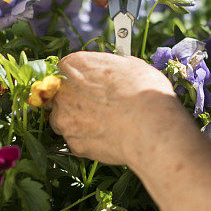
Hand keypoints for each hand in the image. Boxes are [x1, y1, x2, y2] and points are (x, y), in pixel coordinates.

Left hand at [48, 51, 182, 165]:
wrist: (149, 127)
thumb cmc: (142, 91)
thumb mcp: (130, 65)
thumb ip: (112, 67)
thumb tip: (115, 71)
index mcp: (73, 66)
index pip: (65, 69)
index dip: (80, 77)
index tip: (92, 83)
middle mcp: (62, 92)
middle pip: (60, 95)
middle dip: (75, 100)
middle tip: (99, 104)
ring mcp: (65, 120)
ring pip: (65, 120)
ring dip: (79, 121)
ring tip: (105, 123)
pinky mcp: (73, 145)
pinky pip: (77, 141)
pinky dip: (89, 140)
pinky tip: (109, 137)